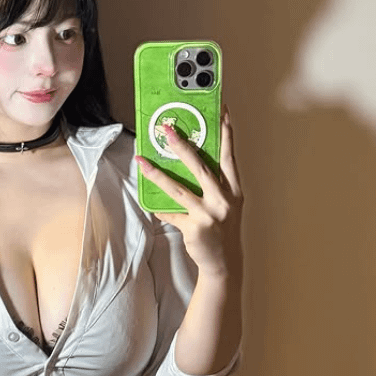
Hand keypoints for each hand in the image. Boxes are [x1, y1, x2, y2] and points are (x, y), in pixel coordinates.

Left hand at [135, 107, 242, 277]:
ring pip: (178, 189)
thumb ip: (214, 185)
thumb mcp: (226, 205)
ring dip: (157, 173)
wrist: (224, 263)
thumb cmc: (223, 229)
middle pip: (200, 167)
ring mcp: (208, 214)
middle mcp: (223, 200)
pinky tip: (148, 203)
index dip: (224, 134)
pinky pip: (171, 213)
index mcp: (234, 191)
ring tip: (142, 161)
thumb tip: (190, 161)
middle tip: (167, 129)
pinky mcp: (194, 228)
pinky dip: (159, 208)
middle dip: (182, 146)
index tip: (219, 112)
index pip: (228, 156)